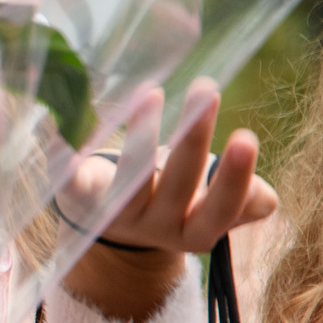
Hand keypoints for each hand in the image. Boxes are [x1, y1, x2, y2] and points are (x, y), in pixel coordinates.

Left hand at [58, 79, 275, 322]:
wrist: (110, 226)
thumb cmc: (176, 197)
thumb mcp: (212, 203)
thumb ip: (246, 200)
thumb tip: (263, 196)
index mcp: (195, 231)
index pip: (221, 210)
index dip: (234, 179)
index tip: (245, 137)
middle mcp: (156, 229)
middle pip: (177, 187)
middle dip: (192, 139)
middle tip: (208, 90)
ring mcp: (115, 217)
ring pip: (130, 180)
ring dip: (141, 136)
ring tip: (150, 92)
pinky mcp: (79, 200)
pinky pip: (69, 182)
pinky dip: (63, 160)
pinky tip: (59, 136)